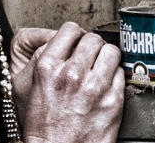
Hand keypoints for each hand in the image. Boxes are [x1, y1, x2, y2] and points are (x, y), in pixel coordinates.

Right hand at [13, 22, 124, 142]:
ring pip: (111, 52)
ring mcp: (94, 87)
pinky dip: (116, 75)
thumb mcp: (32, 84)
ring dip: (107, 57)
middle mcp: (71, 72)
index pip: (70, 29)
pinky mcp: (114, 102)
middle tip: (91, 55)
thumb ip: (47, 59)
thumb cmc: (43, 124)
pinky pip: (122, 74)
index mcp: (47, 65)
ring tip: (102, 66)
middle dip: (92, 45)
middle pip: (93, 39)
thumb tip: (66, 43)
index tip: (77, 41)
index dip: (75, 35)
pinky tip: (107, 83)